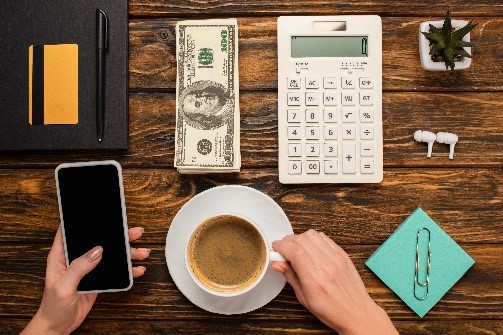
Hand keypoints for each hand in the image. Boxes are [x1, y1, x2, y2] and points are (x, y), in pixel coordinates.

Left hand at [22, 226, 149, 334]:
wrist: (58, 326)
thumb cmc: (53, 307)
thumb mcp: (63, 287)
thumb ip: (79, 268)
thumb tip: (97, 250)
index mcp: (62, 256)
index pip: (72, 232)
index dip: (85, 221)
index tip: (102, 214)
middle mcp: (76, 259)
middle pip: (99, 240)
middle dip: (118, 236)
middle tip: (134, 233)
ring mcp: (88, 268)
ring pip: (110, 254)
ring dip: (127, 252)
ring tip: (141, 252)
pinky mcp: (98, 278)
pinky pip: (115, 270)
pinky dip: (127, 269)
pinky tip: (137, 269)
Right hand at [272, 229, 397, 334]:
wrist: (357, 313)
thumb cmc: (332, 310)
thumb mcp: (304, 298)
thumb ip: (290, 277)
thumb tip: (277, 263)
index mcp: (315, 279)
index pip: (294, 251)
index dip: (281, 246)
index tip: (275, 249)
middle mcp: (326, 265)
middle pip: (301, 239)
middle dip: (288, 241)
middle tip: (284, 250)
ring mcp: (336, 257)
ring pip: (312, 234)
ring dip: (300, 238)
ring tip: (297, 249)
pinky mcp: (343, 254)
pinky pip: (324, 237)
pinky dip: (313, 239)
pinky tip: (311, 249)